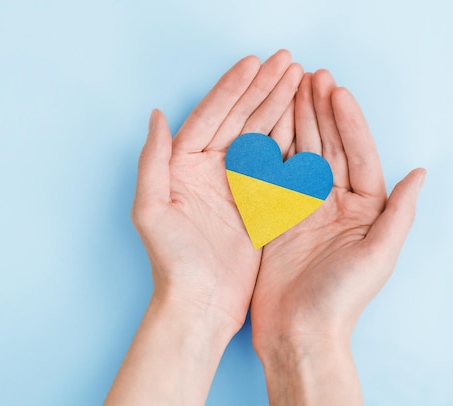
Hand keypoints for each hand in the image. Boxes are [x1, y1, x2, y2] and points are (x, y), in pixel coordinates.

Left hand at [106, 50, 302, 404]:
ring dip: (277, 106)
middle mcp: (207, 170)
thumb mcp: (150, 210)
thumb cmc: (171, 262)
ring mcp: (233, 184)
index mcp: (182, 166)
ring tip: (300, 80)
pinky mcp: (255, 203)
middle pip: (237, 119)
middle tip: (289, 62)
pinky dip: (288, 139)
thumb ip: (152, 161)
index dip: (232, 88)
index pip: (209, 117)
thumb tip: (156, 115)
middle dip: (262, 89)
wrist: (199, 304)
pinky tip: (303, 119)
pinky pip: (274, 163)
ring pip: (259, 135)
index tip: (255, 64)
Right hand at [250, 70, 425, 404]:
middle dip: (319, 111)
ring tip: (290, 90)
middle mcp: (333, 203)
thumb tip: (419, 172)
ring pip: (299, 155)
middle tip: (309, 76)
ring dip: (296, 122)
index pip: (356, 154)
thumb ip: (398, 213)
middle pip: (327, 147)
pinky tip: (265, 126)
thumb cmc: (340, 299)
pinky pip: (272, 176)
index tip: (334, 91)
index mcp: (362, 209)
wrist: (297, 331)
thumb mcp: (378, 256)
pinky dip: (269, 150)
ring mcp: (301, 208)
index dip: (347, 121)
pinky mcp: (274, 217)